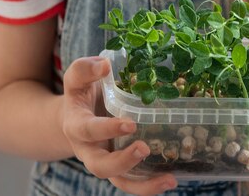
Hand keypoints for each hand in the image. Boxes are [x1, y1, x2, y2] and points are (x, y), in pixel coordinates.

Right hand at [62, 56, 177, 194]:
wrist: (76, 112)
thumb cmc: (82, 91)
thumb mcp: (78, 77)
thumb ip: (86, 69)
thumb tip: (105, 65)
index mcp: (76, 125)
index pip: (88, 130)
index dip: (107, 129)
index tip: (130, 123)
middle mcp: (88, 149)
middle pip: (100, 166)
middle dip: (122, 161)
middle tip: (144, 148)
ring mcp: (104, 160)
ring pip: (118, 181)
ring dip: (142, 185)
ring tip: (168, 180)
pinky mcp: (118, 166)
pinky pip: (131, 181)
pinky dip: (149, 185)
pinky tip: (171, 179)